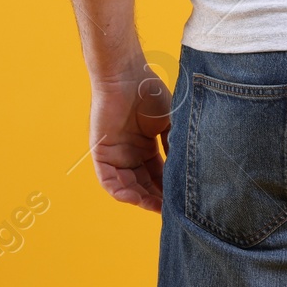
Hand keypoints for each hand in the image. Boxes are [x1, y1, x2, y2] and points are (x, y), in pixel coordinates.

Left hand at [88, 63, 172, 213]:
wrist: (128, 76)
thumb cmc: (150, 93)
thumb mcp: (169, 124)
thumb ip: (175, 146)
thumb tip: (187, 172)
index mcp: (146, 146)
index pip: (158, 175)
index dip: (168, 189)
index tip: (182, 202)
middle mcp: (130, 153)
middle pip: (144, 184)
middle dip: (156, 198)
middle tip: (171, 210)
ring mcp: (115, 154)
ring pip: (126, 185)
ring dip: (140, 198)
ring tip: (156, 207)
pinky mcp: (100, 152)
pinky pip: (108, 179)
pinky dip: (120, 191)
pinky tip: (134, 198)